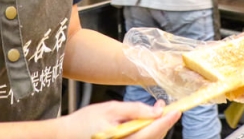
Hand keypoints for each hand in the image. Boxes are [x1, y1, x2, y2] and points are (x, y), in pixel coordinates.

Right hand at [58, 100, 180, 138]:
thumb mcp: (109, 109)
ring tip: (158, 113)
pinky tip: (147, 123)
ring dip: (157, 128)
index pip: (152, 130)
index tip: (177, 110)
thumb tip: (155, 110)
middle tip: (169, 108)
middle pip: (153, 138)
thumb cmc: (84, 122)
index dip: (166, 120)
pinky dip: (148, 133)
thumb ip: (134, 110)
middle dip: (163, 123)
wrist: (66, 136)